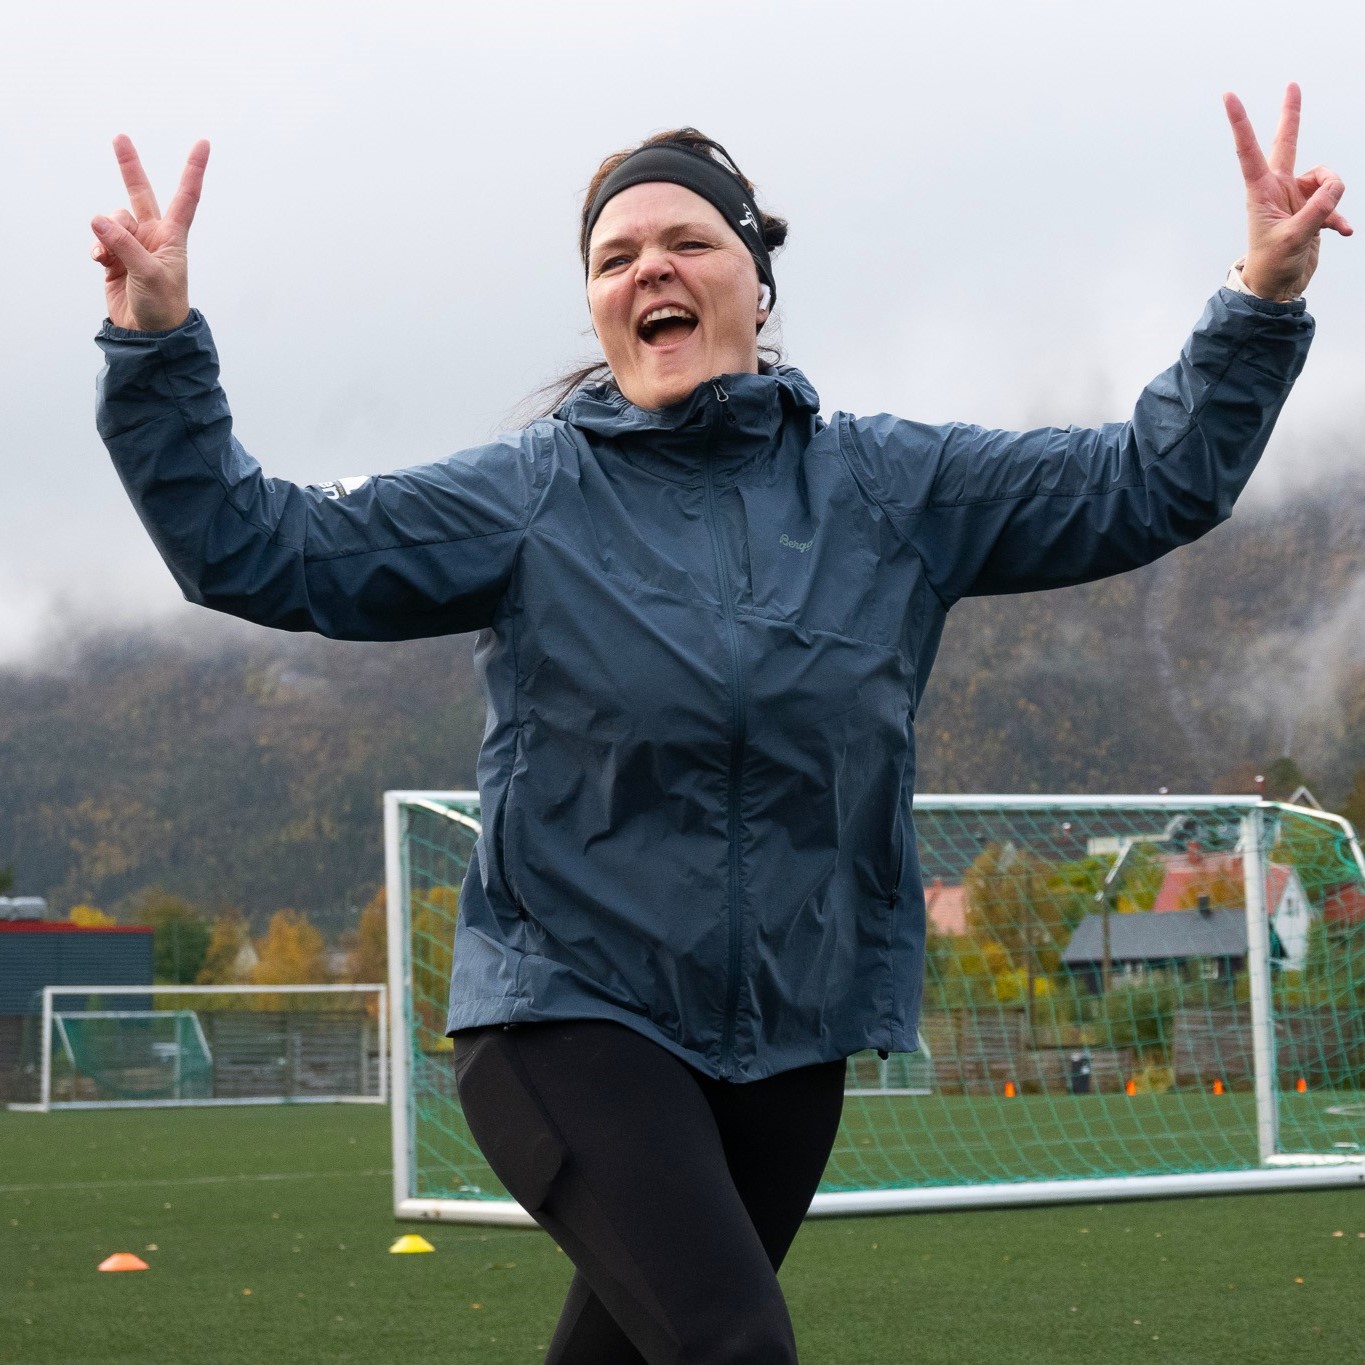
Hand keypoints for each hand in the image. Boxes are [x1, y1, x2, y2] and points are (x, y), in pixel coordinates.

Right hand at [91, 135, 209, 330]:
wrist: (149, 335)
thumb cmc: (163, 306)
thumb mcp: (149, 274)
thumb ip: (124, 245)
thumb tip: (98, 219)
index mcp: (173, 236)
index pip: (186, 197)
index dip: (193, 170)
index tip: (204, 143)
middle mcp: (154, 235)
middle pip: (140, 194)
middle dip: (129, 167)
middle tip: (119, 137)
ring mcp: (133, 245)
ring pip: (113, 220)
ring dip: (108, 234)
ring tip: (111, 256)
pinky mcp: (115, 257)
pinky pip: (99, 239)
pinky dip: (97, 247)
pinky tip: (102, 261)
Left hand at [1224, 84, 1349, 301]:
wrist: (1276, 289)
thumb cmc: (1272, 265)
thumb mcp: (1294, 238)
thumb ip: (1317, 210)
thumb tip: (1336, 187)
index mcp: (1261, 191)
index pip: (1249, 150)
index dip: (1241, 122)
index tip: (1228, 96)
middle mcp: (1277, 188)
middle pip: (1286, 144)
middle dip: (1291, 116)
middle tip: (1292, 84)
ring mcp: (1295, 197)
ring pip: (1325, 178)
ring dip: (1333, 196)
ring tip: (1326, 221)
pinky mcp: (1311, 210)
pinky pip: (1333, 203)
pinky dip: (1339, 218)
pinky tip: (1343, 233)